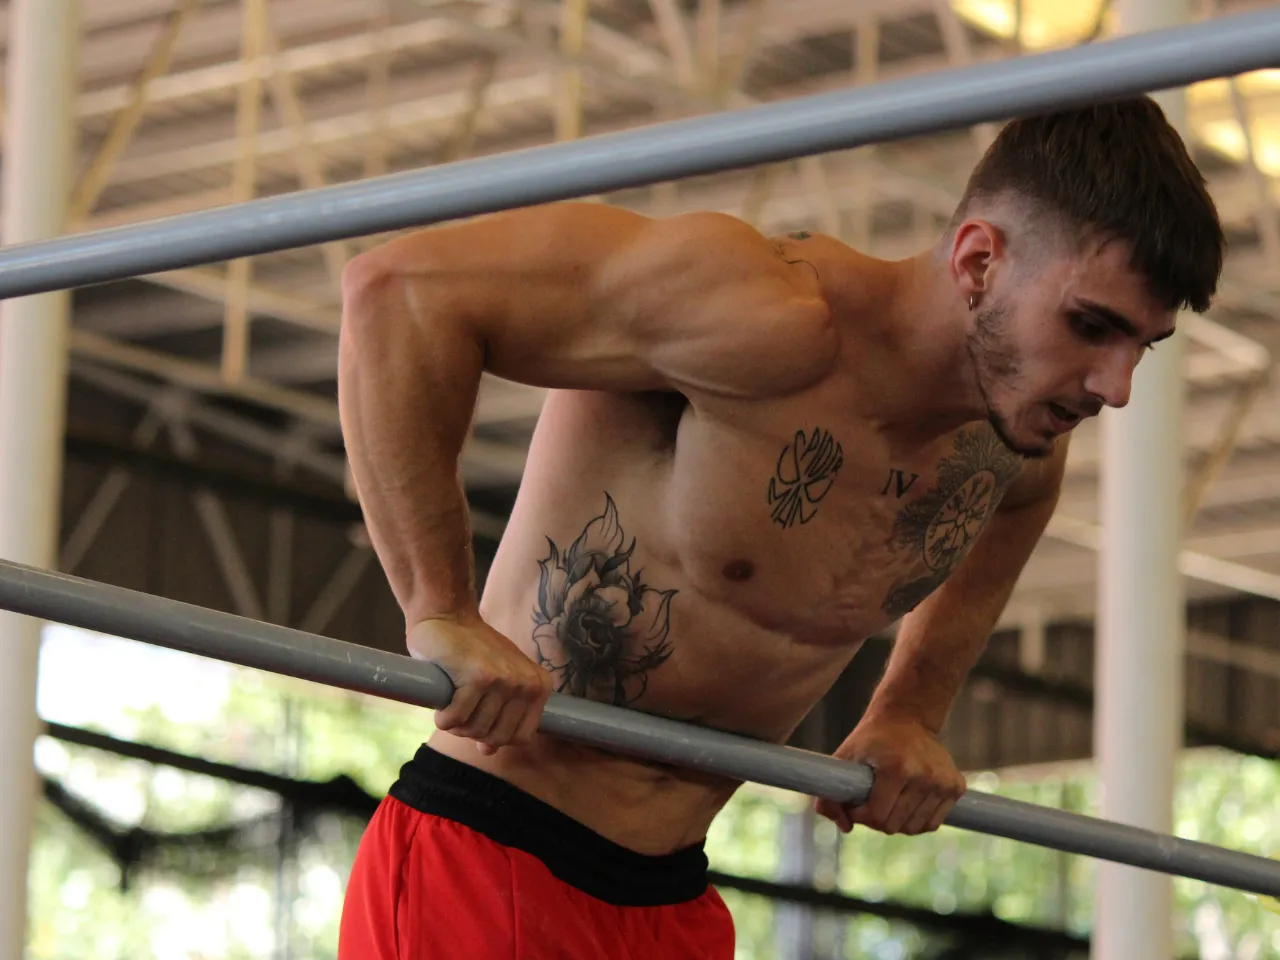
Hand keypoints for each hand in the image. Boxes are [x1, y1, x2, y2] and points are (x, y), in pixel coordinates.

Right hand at [408, 613, 552, 756]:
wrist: (447, 616)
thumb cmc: (470, 650)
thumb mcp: (496, 682)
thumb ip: (500, 715)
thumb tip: (488, 751)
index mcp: (539, 686)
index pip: (521, 737)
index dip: (496, 737)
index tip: (479, 721)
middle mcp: (527, 683)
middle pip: (498, 737)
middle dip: (473, 732)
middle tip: (459, 713)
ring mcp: (505, 680)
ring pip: (476, 730)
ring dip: (456, 725)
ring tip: (450, 706)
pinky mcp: (478, 678)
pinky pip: (457, 719)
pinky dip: (443, 718)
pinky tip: (441, 705)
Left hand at [815, 713, 965, 835]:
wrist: (908, 716)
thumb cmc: (872, 738)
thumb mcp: (844, 757)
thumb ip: (830, 795)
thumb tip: (845, 827)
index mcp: (896, 768)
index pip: (877, 816)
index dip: (861, 815)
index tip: (856, 805)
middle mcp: (924, 776)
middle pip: (895, 826)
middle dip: (877, 819)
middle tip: (872, 802)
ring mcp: (943, 782)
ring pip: (914, 828)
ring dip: (898, 822)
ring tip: (889, 802)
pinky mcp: (956, 786)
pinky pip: (933, 823)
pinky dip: (917, 821)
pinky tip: (907, 804)